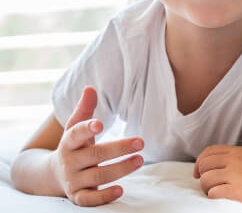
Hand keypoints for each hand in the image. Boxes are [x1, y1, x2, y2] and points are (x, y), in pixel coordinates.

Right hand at [50, 86, 143, 205]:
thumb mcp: (75, 125)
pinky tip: (120, 190)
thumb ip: (85, 108)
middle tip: (141, 142)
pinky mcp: (78, 196)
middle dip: (119, 149)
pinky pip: (89, 200)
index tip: (100, 123)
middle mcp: (70, 161)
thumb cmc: (73, 144)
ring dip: (120, 169)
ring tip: (140, 160)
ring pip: (97, 177)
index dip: (87, 128)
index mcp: (69, 142)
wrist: (52, 174)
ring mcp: (73, 180)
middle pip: (95, 155)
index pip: (76, 134)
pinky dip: (103, 197)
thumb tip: (90, 88)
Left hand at [193, 145, 241, 204]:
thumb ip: (231, 157)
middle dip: (202, 176)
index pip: (209, 152)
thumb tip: (208, 166)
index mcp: (235, 151)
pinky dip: (213, 195)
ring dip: (207, 188)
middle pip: (205, 165)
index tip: (197, 172)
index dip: (199, 163)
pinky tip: (221, 196)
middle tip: (209, 185)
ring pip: (206, 180)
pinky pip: (214, 193)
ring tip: (215, 191)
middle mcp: (233, 161)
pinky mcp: (237, 192)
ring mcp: (235, 176)